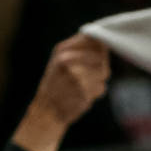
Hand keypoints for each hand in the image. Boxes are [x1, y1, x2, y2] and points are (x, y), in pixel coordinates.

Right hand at [13, 36, 111, 150]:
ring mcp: (76, 75)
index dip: (101, 47)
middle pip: (101, 57)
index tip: (98, 55)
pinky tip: (82, 95)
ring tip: (83, 86)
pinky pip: (101, 88)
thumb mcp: (60, 60)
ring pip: (104, 72)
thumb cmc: (56, 84)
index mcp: (62, 49)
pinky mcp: (83, 91)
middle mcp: (68, 59)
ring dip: (98, 80)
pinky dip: (96, 93)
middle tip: (88, 76)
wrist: (46, 111)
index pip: (93, 39)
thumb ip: (80, 49)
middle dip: (100, 66)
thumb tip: (104, 43)